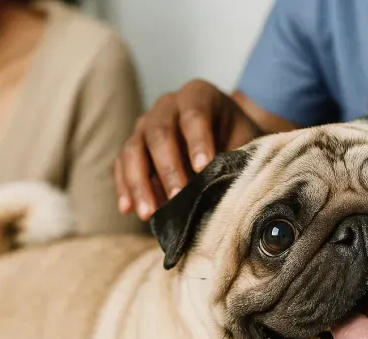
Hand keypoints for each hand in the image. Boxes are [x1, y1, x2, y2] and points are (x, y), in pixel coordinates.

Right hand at [113, 80, 263, 219]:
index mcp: (198, 95)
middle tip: (177, 198)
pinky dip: (124, 187)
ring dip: (139, 183)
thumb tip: (226, 186)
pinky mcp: (134, 147)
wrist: (226, 136)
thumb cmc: (237, 137)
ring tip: (149, 214)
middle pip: (159, 133)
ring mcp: (145, 125)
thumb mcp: (246, 141)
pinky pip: (120, 165)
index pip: (194, 115)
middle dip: (168, 169)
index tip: (202, 169)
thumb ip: (237, 157)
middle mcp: (167, 106)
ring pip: (133, 150)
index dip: (197, 142)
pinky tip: (127, 210)